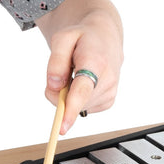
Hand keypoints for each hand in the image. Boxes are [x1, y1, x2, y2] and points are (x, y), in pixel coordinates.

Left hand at [37, 0, 123, 133]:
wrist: (105, 36)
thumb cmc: (82, 37)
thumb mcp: (62, 38)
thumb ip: (55, 61)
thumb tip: (54, 86)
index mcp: (96, 62)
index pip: (82, 91)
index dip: (70, 110)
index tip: (62, 127)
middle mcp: (108, 80)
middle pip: (73, 101)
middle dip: (59, 92)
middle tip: (63, 70)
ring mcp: (110, 93)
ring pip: (76, 107)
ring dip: (68, 94)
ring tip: (77, 72)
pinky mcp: (108, 101)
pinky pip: (83, 108)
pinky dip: (77, 98)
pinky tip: (84, 81)